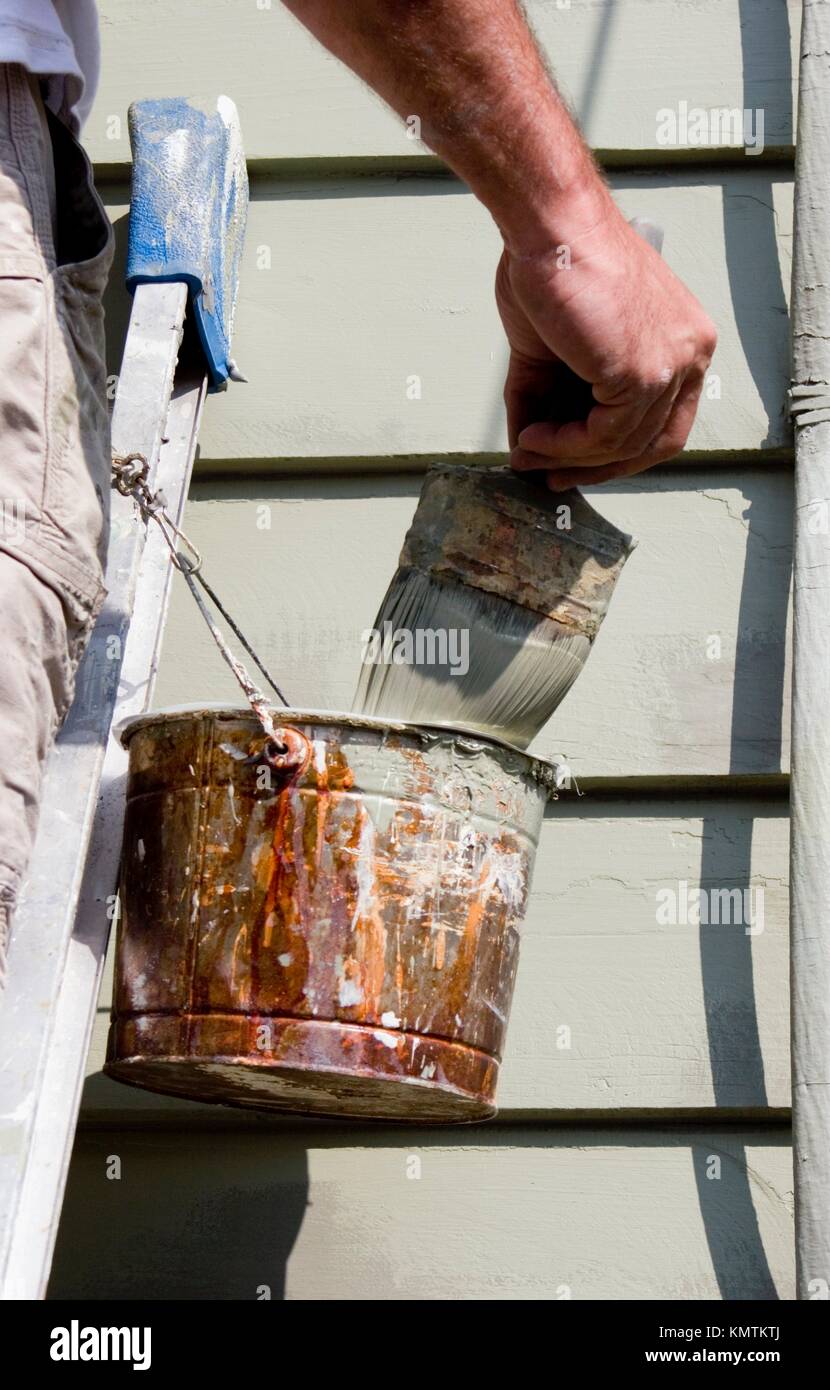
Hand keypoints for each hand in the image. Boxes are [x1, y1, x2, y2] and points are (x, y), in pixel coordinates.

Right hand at [495, 203, 717, 486]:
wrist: (552, 227)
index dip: (618, 452)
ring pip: (624, 444)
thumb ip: (550, 400)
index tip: (574, 463)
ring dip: (567, 456)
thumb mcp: (554, 348)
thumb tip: (530, 449)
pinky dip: (564, 445)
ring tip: (527, 450)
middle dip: (599, 467)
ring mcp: (674, 365)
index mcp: (682, 340)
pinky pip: (604, 436)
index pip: (664, 419)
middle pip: (655, 442)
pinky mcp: (646, 374)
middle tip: (551, 475)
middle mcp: (691, 352)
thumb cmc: (557, 264)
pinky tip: (534, 436)